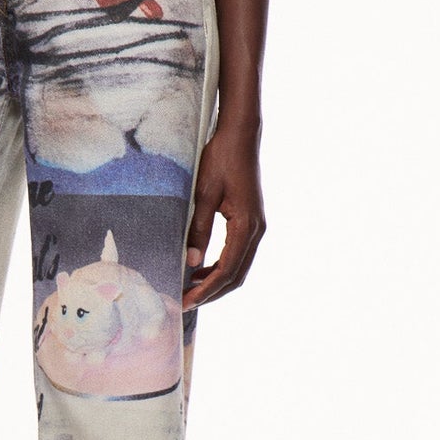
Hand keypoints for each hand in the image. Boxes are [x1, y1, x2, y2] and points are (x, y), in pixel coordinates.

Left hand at [183, 125, 265, 306]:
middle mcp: (256, 230)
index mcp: (246, 226)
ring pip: (238, 268)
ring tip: (189, 289)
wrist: (240, 136)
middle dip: (210, 293)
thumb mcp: (204, 193)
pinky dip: (220, 267)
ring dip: (215, 282)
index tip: (185, 302)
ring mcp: (256, 227)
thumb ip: (198, 229)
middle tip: (184, 303)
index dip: (205, 290)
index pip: (226, 270)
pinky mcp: (250, 222)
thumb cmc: (220, 159)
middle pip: (236, 276)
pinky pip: (237, 254)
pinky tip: (200, 269)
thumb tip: (190, 262)